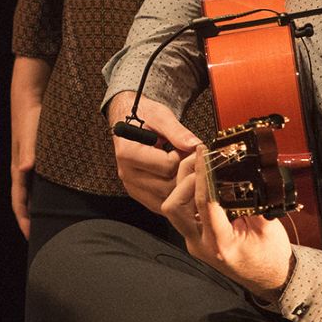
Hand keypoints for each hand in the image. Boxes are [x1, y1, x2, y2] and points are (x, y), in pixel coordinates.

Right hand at [10, 101, 41, 238]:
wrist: (30, 97)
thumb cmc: (30, 118)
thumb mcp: (31, 136)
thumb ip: (29, 152)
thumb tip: (25, 169)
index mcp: (19, 170)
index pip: (19, 203)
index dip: (24, 221)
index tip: (31, 238)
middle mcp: (23, 170)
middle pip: (26, 202)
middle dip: (32, 220)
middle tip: (46, 236)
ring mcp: (30, 164)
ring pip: (33, 192)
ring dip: (40, 208)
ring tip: (54, 222)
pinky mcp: (39, 157)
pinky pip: (42, 182)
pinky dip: (47, 193)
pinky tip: (61, 196)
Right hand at [106, 93, 199, 211]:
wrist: (128, 119)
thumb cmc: (143, 116)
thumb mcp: (161, 116)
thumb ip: (177, 131)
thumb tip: (195, 145)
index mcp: (128, 153)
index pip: (167, 166)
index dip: (182, 157)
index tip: (184, 148)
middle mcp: (127, 173)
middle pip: (168, 187)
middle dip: (184, 175)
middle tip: (190, 160)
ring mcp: (132, 186)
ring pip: (166, 200)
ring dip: (181, 187)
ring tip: (183, 169)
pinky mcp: (138, 194)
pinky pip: (161, 205)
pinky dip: (174, 197)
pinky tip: (179, 181)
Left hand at [161, 145, 293, 300]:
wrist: (271, 280)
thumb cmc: (271, 257)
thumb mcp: (269, 228)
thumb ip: (253, 201)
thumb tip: (243, 173)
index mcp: (221, 244)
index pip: (205, 203)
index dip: (203, 175)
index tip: (205, 154)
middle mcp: (201, 244)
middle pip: (174, 206)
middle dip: (185, 180)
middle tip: (202, 161)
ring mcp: (194, 241)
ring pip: (173, 207)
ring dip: (183, 184)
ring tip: (201, 167)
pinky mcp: (193, 236)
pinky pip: (182, 210)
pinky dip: (188, 193)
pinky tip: (202, 181)